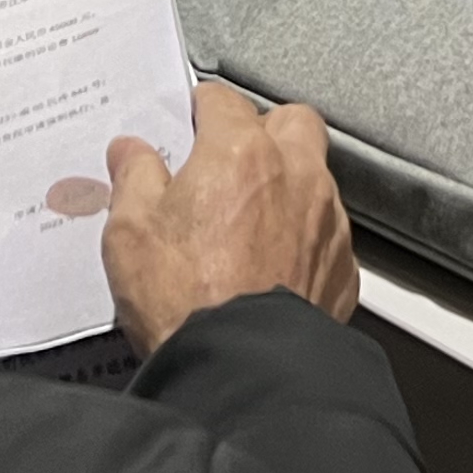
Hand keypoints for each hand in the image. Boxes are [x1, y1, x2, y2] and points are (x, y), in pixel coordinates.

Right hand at [104, 82, 360, 354]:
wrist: (241, 372)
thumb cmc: (187, 302)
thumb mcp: (130, 232)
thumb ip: (134, 177)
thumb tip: (132, 154)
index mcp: (240, 153)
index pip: (223, 99)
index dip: (199, 110)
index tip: (187, 125)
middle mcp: (295, 176)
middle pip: (291, 123)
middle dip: (263, 132)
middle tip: (227, 163)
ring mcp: (326, 223)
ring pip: (316, 178)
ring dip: (287, 188)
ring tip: (247, 224)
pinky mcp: (342, 270)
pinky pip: (328, 236)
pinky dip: (304, 241)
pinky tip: (272, 267)